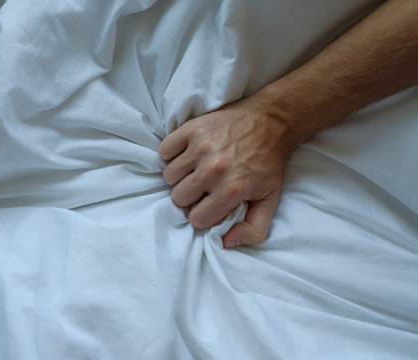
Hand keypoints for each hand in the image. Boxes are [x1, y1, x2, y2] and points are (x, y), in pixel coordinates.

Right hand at [158, 96, 291, 246]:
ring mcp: (201, 147)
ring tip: (196, 169)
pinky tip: (188, 155)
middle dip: (190, 196)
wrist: (271, 121)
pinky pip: (165, 150)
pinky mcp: (192, 129)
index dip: (204, 213)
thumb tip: (225, 243)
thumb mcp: (270, 200)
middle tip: (203, 185)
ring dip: (180, 176)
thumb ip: (253, 229)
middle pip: (179, 197)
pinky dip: (172, 154)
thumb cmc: (269, 163)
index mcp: (232, 189)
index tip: (211, 203)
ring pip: (169, 176)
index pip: (197, 218)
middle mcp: (214, 169)